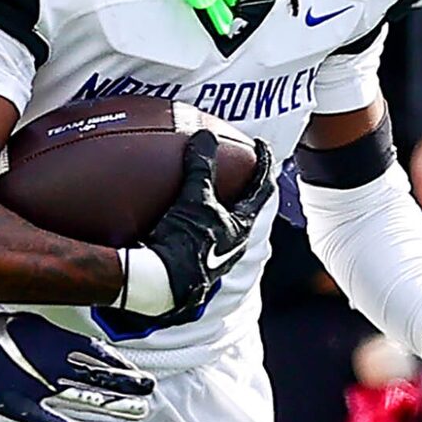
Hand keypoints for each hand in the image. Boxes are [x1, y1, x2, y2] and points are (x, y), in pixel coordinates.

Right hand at [113, 131, 277, 329]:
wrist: (158, 286)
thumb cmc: (183, 244)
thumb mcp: (193, 200)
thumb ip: (201, 167)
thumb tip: (205, 135)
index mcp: (240, 229)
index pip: (262, 190)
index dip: (263, 165)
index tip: (261, 146)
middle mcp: (231, 247)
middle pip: (243, 212)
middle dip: (241, 192)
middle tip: (236, 171)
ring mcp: (210, 260)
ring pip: (219, 229)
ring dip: (213, 211)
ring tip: (201, 193)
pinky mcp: (188, 268)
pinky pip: (191, 239)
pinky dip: (185, 224)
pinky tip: (164, 218)